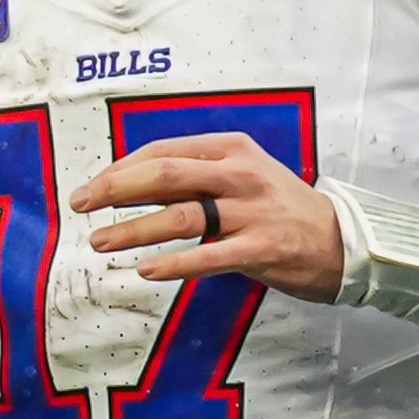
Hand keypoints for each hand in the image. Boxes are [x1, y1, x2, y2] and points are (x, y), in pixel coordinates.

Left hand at [74, 132, 344, 298]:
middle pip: (164, 175)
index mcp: (230, 148)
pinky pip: (208, 256)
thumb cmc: (278, 208)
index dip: (119, 169)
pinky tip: (146, 270)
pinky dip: (173, 263)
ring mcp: (251, 212)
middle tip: (80, 206)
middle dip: (114, 190)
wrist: (339, 240)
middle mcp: (239, 174)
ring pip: (179, 216)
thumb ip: (192, 177)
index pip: (162, 152)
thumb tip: (129, 184)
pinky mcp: (261, 249)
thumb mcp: (240, 175)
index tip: (91, 188)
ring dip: (132, 230)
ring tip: (100, 242)